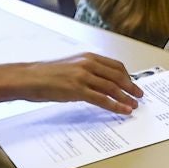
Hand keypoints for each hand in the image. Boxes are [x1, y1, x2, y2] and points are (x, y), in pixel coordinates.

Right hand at [21, 53, 142, 114]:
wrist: (29, 78)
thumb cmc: (45, 74)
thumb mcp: (70, 67)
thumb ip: (86, 71)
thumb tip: (100, 82)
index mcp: (87, 57)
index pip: (115, 66)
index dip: (127, 76)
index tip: (133, 83)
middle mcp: (88, 64)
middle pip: (118, 76)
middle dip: (131, 87)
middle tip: (139, 95)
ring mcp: (84, 77)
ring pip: (113, 88)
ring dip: (126, 98)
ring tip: (134, 105)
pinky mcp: (78, 90)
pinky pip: (103, 99)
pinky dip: (116, 106)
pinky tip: (123, 110)